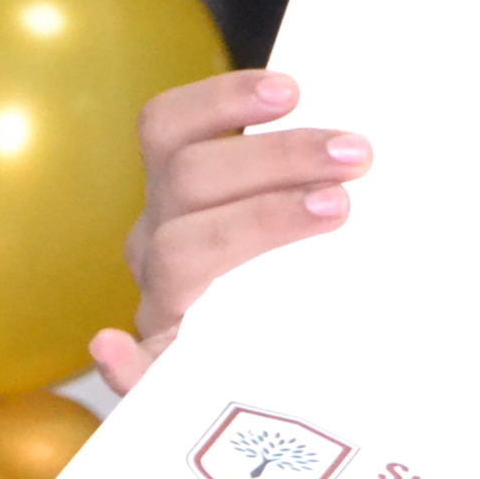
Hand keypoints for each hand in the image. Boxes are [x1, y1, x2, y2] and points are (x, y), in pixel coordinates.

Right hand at [85, 69, 366, 392]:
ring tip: (335, 209)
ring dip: (257, 222)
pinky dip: (120, 360)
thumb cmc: (310, 282)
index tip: (293, 91)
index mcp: (182, 193)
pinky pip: (132, 373)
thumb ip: (322, 181)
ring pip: (178, 252)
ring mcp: (161, 305)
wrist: (292, 387)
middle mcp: (160, 240)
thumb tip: (364, 143)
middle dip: (277, 157)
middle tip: (355, 156)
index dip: (221, 100)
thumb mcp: (309, 221)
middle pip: (189, 177)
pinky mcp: (162, 376)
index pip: (169, 127)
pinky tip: (115, 348)